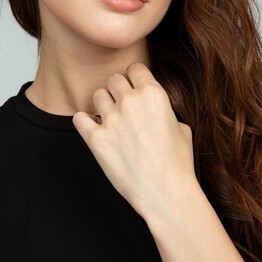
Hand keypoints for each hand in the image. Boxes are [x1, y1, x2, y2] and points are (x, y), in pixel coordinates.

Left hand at [73, 63, 196, 220]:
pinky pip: (79, 118)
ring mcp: (111, 120)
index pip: (135, 68)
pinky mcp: (96, 139)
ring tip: (111, 121)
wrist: (166, 193)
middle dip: (118, 91)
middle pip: (114, 80)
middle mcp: (130, 102)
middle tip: (123, 108)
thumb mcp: (182, 126)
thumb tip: (154, 107)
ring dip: (103, 106)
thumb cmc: (178, 164)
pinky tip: (93, 129)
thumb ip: (163, 109)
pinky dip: (84, 122)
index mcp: (154, 94)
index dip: (135, 79)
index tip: (134, 90)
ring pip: (97, 95)